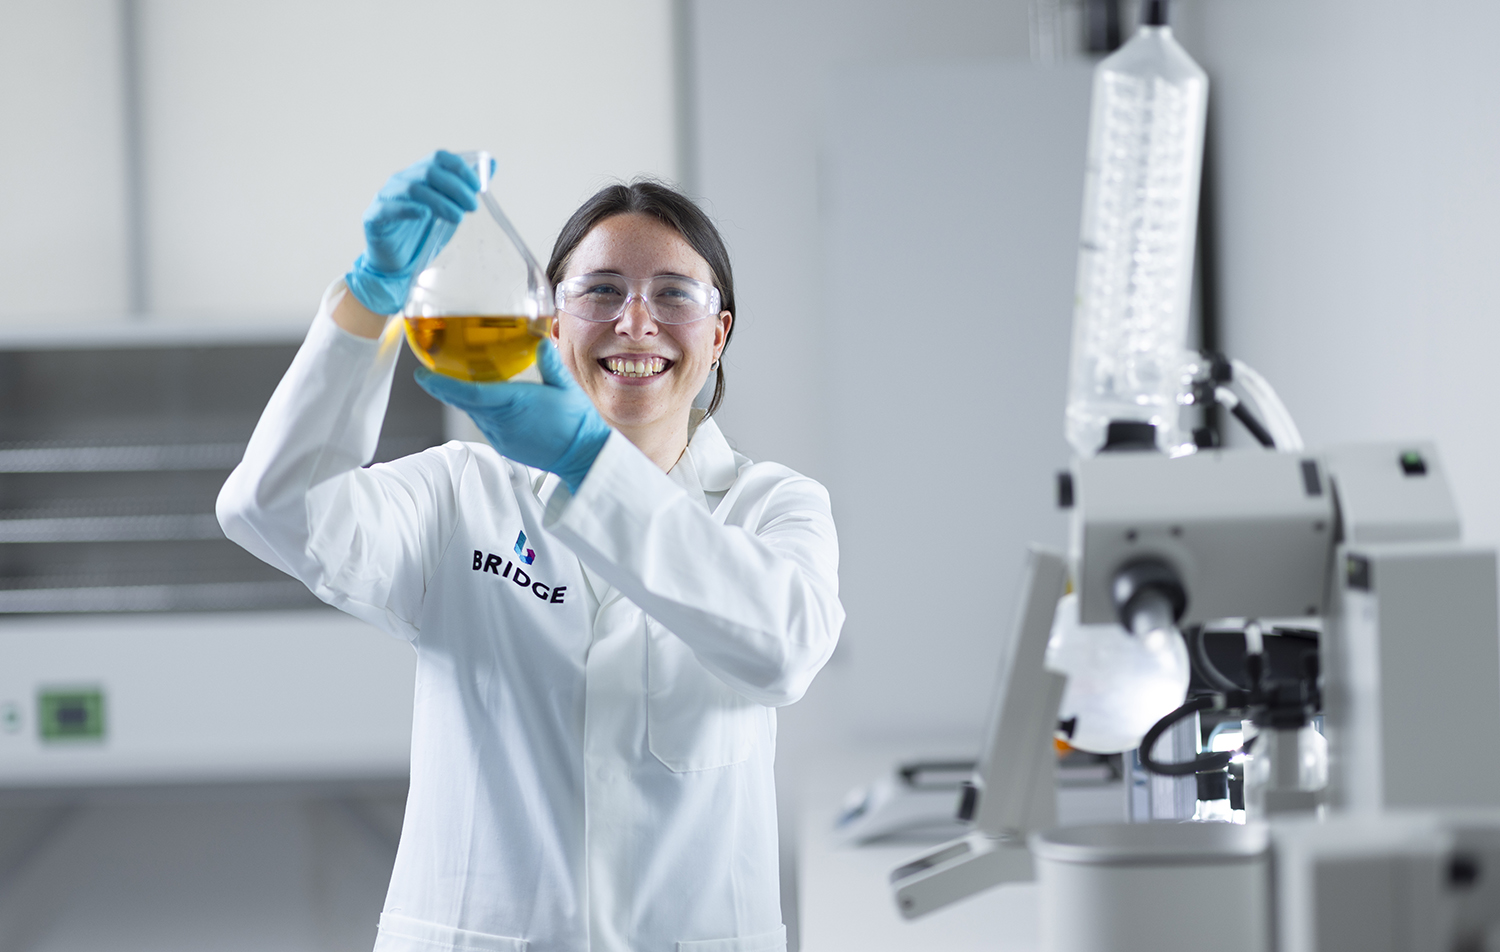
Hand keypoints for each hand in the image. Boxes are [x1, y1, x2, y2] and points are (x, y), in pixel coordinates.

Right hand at [344, 151, 482, 314]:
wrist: (397, 263)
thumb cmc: (424, 233)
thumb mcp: (451, 209)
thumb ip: (467, 188)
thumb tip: (491, 164)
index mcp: (420, 175)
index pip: (440, 157)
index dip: (461, 168)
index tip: (479, 187)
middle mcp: (402, 180)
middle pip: (429, 171)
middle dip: (456, 187)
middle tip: (473, 206)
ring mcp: (387, 196)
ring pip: (413, 188)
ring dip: (440, 201)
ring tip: (458, 218)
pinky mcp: (374, 216)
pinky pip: (390, 208)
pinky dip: (409, 209)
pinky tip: (425, 216)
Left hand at [415, 340, 611, 492]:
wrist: (583, 455)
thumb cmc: (577, 423)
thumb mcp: (565, 386)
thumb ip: (548, 362)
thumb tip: (538, 341)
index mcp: (513, 402)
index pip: (467, 392)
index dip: (440, 384)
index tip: (423, 374)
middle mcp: (501, 421)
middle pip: (463, 402)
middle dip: (444, 387)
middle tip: (431, 372)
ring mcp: (501, 436)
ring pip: (472, 413)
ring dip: (463, 398)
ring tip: (456, 381)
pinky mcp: (504, 445)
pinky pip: (484, 424)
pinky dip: (478, 411)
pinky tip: (484, 401)